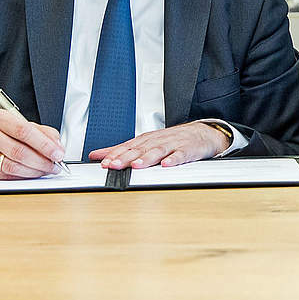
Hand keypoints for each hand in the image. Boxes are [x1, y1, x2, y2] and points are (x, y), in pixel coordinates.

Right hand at [0, 109, 64, 179]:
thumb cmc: (0, 132)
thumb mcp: (20, 124)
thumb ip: (42, 132)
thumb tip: (58, 147)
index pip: (25, 131)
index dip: (44, 145)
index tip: (58, 154)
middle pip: (19, 152)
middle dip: (42, 162)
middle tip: (55, 166)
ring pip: (12, 167)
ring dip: (34, 172)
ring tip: (45, 171)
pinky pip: (4, 176)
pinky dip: (21, 177)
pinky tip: (30, 174)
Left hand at [90, 121, 230, 168]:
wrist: (201, 134)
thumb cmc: (172, 140)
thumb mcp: (145, 143)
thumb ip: (121, 150)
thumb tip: (97, 155)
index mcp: (146, 140)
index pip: (128, 146)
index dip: (115, 154)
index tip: (103, 162)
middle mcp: (157, 140)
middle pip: (140, 149)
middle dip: (126, 157)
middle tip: (113, 164)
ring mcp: (173, 144)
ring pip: (158, 151)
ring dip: (146, 158)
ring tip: (136, 165)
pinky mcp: (188, 150)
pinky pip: (180, 155)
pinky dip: (173, 160)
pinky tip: (166, 165)